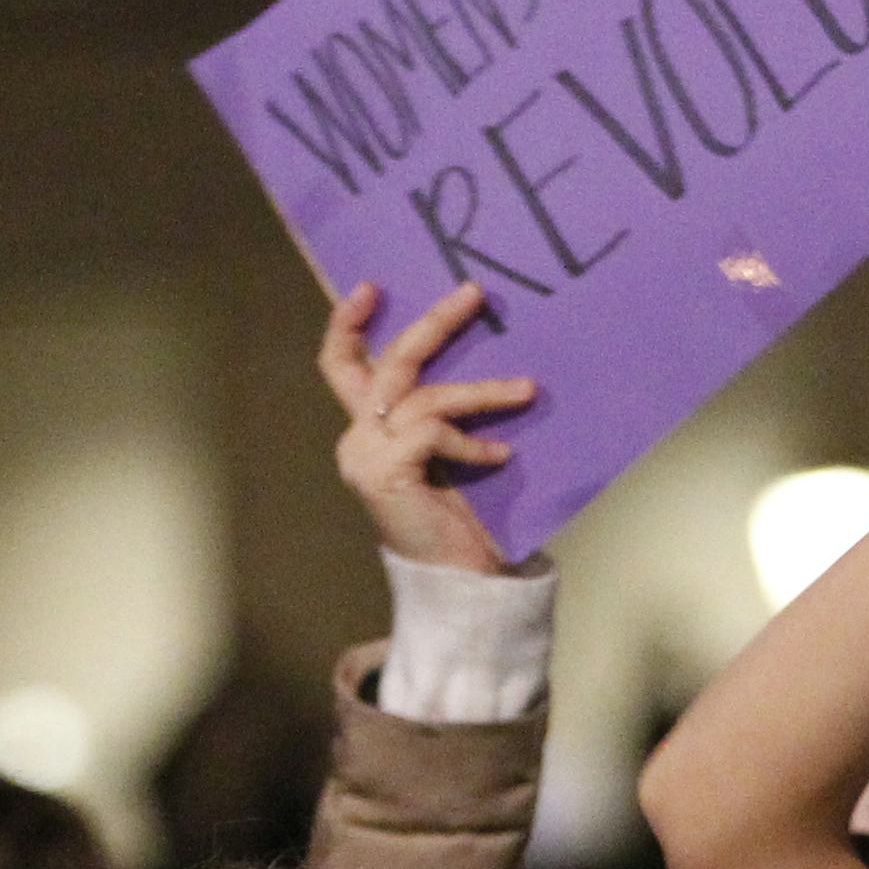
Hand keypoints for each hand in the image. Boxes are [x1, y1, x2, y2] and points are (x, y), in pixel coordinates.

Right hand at [323, 279, 536, 571]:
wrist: (457, 582)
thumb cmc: (459, 519)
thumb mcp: (448, 454)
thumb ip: (441, 413)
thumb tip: (482, 355)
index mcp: (367, 428)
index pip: (341, 366)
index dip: (348, 324)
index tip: (373, 286)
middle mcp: (357, 438)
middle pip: (388, 363)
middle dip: (433, 323)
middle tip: (473, 292)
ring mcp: (365, 456)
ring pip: (424, 396)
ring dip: (482, 391)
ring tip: (527, 389)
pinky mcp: (383, 473)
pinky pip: (433, 432)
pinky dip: (471, 442)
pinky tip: (500, 457)